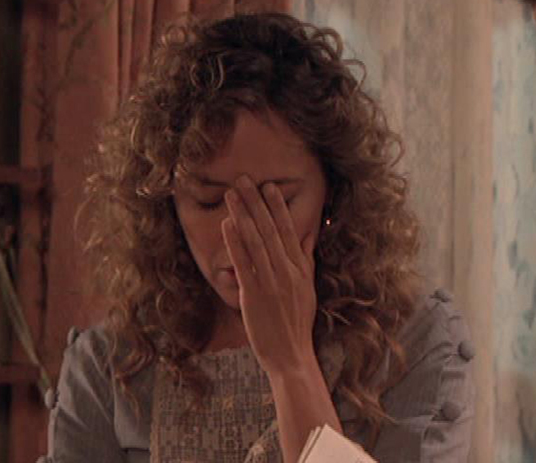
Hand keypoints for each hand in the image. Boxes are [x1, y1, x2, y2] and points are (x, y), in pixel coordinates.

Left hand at [222, 175, 317, 376]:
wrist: (291, 355)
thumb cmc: (297, 323)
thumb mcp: (308, 288)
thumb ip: (306, 260)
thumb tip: (308, 235)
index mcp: (300, 269)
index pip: (288, 231)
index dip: (277, 207)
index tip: (269, 186)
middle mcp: (287, 272)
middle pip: (270, 230)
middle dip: (256, 203)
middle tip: (244, 180)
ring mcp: (271, 282)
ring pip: (256, 242)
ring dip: (243, 215)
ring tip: (232, 195)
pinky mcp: (255, 295)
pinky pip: (244, 264)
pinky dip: (235, 243)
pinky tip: (227, 225)